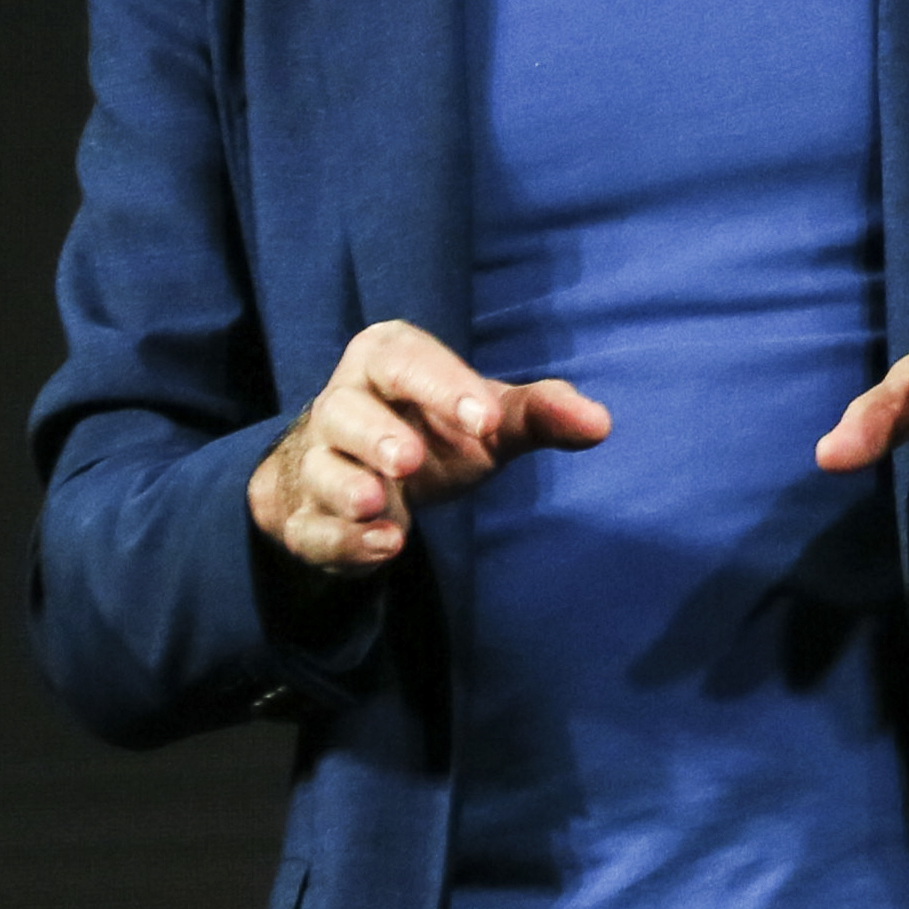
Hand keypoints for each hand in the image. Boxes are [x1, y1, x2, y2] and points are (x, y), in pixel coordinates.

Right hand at [247, 318, 611, 576]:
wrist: (366, 480)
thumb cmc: (435, 431)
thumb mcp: (489, 418)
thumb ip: (541, 414)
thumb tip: (599, 423)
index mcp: (388, 361)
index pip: (408, 362)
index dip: (445, 386)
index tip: (487, 420)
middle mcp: (344, 404)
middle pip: (345, 411)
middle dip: (375, 435)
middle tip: (409, 459)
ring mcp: (318, 462)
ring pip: (320, 469)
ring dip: (346, 489)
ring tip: (378, 507)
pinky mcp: (308, 517)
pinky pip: (313, 528)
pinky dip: (343, 541)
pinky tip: (383, 547)